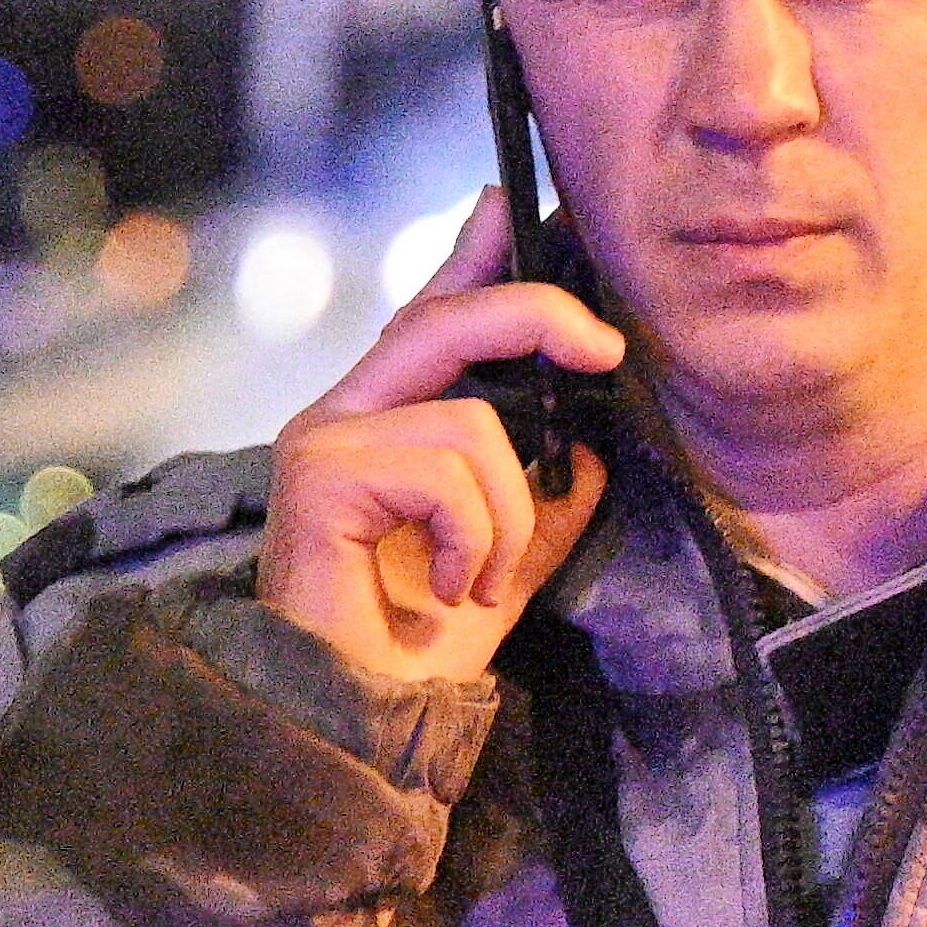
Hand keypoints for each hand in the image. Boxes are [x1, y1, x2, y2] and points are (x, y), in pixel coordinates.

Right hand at [256, 190, 621, 700]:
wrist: (354, 722)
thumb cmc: (411, 652)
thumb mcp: (504, 568)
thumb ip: (542, 509)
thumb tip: (592, 453)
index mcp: (384, 425)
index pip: (431, 317)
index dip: (473, 257)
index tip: (511, 204)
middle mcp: (342, 415)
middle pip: (446, 319)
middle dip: (536, 314)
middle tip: (608, 348)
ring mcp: (322, 437)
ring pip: (472, 423)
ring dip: (508, 517)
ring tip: (475, 580)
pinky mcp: (317, 470)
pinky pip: (448, 470)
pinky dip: (474, 538)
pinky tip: (445, 589)